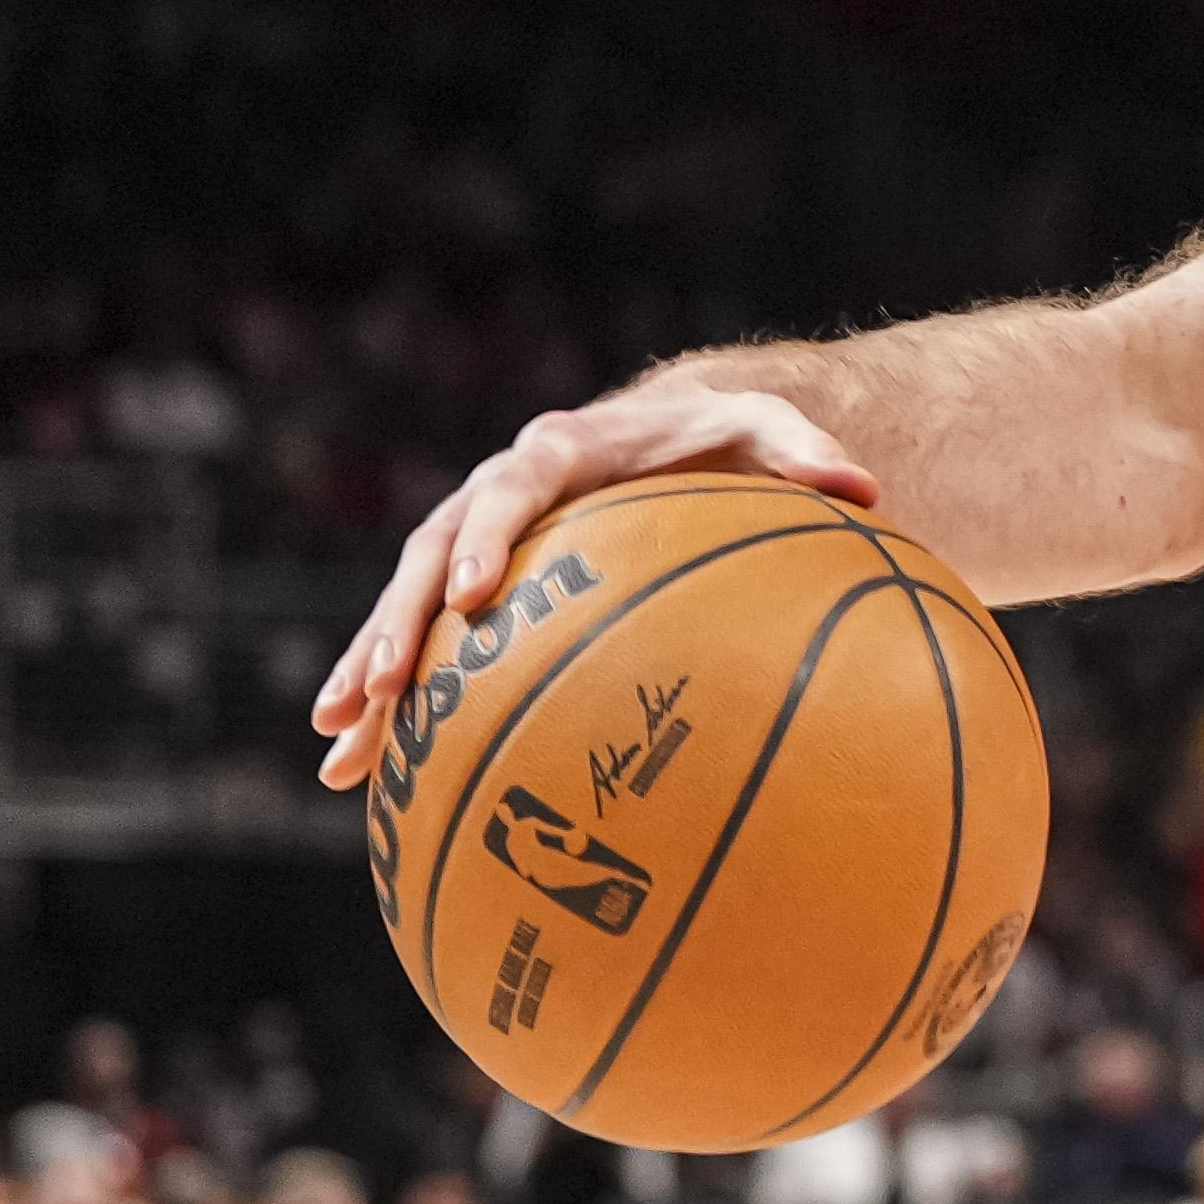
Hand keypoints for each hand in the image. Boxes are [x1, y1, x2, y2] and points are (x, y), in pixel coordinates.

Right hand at [313, 380, 876, 789]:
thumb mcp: (768, 430)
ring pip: (403, 608)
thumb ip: (808, 456)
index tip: (471, 597)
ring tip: (337, 745)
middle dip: (396, 622)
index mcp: (558, 452)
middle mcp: (497, 495)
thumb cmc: (723, 438)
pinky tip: (359, 773)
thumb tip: (866, 490)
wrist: (672, 433)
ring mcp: (475, 544)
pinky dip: (391, 703)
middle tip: (380, 690)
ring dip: (367, 671)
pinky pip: (422, 645)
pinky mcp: (474, 588)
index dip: (484, 542)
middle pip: (428, 559)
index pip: (509, 493)